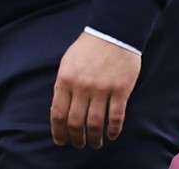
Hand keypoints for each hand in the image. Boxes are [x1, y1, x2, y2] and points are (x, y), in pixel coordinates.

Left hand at [50, 32, 140, 148]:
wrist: (113, 33)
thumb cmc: (87, 48)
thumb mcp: (67, 63)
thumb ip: (63, 85)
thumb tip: (60, 110)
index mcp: (65, 79)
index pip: (58, 113)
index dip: (58, 131)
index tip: (60, 141)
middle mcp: (81, 86)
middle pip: (75, 122)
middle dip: (76, 138)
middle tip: (79, 144)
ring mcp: (101, 89)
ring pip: (95, 123)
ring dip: (94, 138)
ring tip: (95, 144)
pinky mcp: (120, 90)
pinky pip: (116, 117)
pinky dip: (114, 130)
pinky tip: (112, 135)